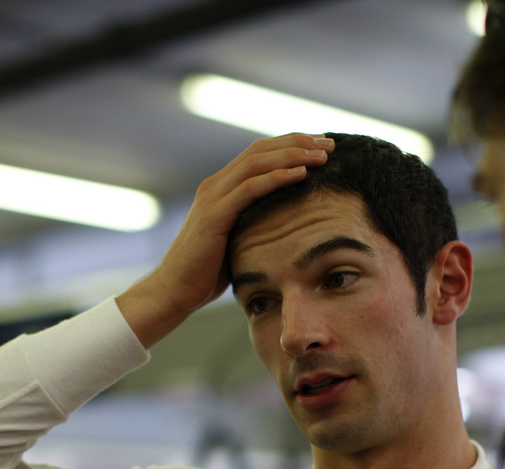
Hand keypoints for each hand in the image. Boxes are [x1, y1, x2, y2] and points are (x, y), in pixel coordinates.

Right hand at [118, 134, 333, 347]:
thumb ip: (254, 223)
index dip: (291, 144)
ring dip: (293, 155)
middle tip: (329, 144)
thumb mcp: (237, 239)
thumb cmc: (207, 272)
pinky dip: (276, 178)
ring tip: (322, 155)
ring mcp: (213, 197)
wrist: (175, 290)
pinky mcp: (214, 215)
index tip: (321, 147)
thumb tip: (285, 224)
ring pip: (257, 163)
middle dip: (298, 142)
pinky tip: (300, 174)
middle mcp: (216, 184)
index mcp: (222, 187)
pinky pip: (250, 189)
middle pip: (261, 149)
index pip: (260, 153)